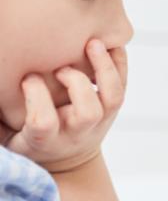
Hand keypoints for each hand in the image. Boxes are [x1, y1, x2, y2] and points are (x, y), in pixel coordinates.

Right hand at [7, 39, 126, 173]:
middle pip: (88, 113)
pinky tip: (111, 43)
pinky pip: (122, 87)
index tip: (28, 78)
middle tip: (60, 67)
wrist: (67, 157)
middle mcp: (77, 133)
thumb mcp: (8, 135)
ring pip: (113, 98)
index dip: (36, 96)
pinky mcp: (112, 111)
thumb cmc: (29, 140)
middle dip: (75, 82)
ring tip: (93, 42)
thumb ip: (0, 115)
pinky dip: (120, 64)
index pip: (44, 123)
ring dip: (105, 69)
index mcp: (45, 140)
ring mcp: (99, 123)